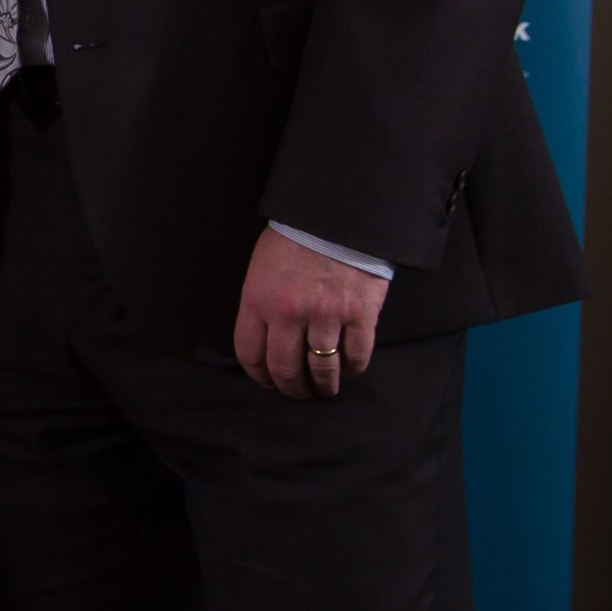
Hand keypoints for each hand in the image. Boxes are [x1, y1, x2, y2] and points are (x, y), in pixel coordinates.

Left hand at [233, 227, 385, 398]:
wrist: (336, 217)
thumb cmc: (293, 241)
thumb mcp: (260, 270)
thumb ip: (260, 306)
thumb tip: (264, 340)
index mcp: (258, 301)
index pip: (251, 354)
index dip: (259, 376)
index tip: (267, 382)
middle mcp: (290, 314)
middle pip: (286, 369)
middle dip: (291, 388)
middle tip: (297, 392)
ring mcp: (327, 316)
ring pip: (322, 368)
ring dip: (323, 386)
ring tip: (323, 390)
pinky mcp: (360, 314)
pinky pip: (356, 356)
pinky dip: (351, 369)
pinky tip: (347, 370)